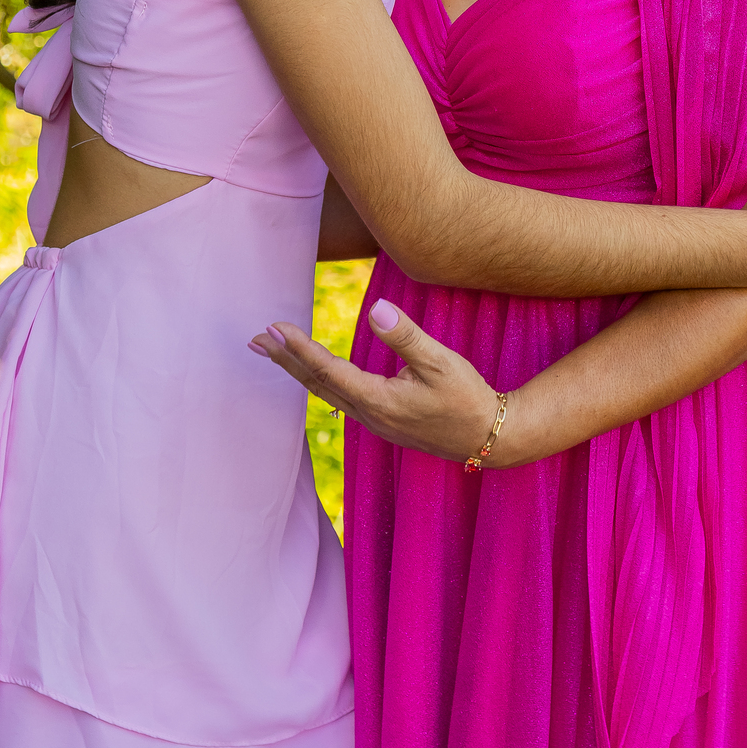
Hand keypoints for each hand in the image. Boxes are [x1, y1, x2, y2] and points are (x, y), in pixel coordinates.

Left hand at [249, 301, 509, 464]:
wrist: (490, 438)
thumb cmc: (469, 397)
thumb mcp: (442, 362)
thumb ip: (406, 336)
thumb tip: (376, 309)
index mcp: (379, 400)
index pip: (328, 370)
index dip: (299, 348)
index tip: (274, 327)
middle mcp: (369, 414)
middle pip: (316, 384)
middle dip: (285, 360)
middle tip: (255, 339)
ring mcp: (375, 421)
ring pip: (325, 392)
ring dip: (297, 370)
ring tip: (273, 351)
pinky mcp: (383, 421)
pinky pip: (339, 399)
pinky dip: (319, 381)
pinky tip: (313, 374)